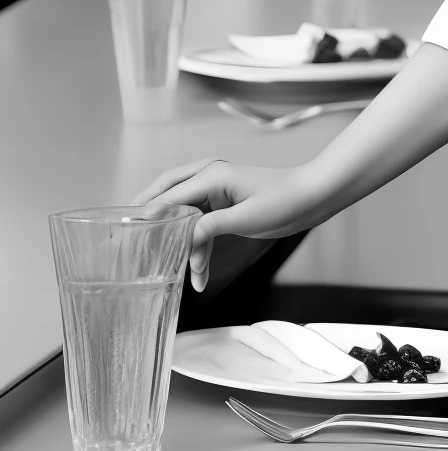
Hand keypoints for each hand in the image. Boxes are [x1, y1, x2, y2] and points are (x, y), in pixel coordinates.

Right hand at [131, 159, 318, 292]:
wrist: (313, 196)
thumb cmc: (285, 200)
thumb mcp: (247, 217)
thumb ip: (212, 226)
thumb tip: (185, 237)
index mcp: (212, 176)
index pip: (170, 196)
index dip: (149, 215)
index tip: (130, 233)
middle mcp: (209, 179)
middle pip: (168, 198)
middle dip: (151, 219)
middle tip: (130, 239)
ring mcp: (217, 193)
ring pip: (185, 218)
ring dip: (183, 246)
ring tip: (177, 272)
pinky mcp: (225, 207)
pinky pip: (203, 227)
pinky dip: (200, 249)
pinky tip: (199, 274)